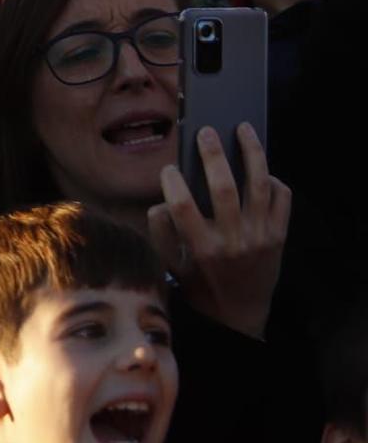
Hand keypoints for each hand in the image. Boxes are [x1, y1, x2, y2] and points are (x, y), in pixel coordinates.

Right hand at [148, 124, 290, 341]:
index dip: (172, 183)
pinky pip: (282, 198)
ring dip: (251, 153)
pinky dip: (274, 179)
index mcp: (202, 249)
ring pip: (259, 185)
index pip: (183, 208)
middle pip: (224, 189)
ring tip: (243, 130)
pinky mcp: (279, 235)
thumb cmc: (201, 285)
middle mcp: (233, 241)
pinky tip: (262, 170)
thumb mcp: (172, 265)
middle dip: (213, 156)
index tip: (168, 169)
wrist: (240, 313)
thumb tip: (160, 202)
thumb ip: (161, 233)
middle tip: (206, 133)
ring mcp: (261, 236)